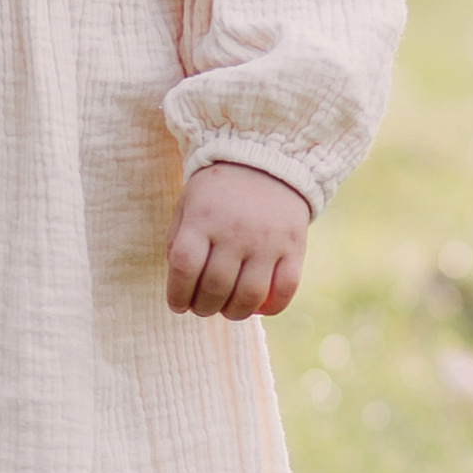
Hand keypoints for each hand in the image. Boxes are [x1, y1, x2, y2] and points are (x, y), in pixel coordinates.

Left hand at [166, 160, 311, 318]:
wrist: (267, 160)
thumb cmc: (219, 190)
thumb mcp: (189, 204)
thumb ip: (179, 241)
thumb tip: (179, 285)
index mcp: (203, 217)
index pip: (184, 267)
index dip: (177, 294)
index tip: (178, 305)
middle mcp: (235, 229)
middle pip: (215, 287)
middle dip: (204, 308)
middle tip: (202, 308)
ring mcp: (267, 239)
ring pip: (250, 295)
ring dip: (234, 313)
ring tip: (227, 309)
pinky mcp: (294, 245)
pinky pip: (286, 288)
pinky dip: (273, 307)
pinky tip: (260, 307)